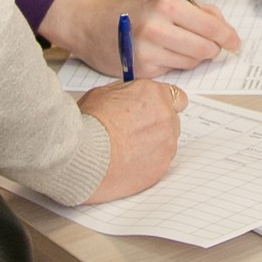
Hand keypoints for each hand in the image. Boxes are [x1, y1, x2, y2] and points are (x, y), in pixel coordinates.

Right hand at [39, 0, 243, 75]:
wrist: (87, 22)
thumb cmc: (126, 8)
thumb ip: (195, 11)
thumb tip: (223, 28)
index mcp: (166, 5)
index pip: (211, 27)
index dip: (228, 37)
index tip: (235, 42)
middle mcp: (157, 28)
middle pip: (205, 48)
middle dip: (214, 50)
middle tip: (216, 48)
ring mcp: (148, 52)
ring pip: (191, 62)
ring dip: (194, 57)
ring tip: (182, 46)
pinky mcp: (141, 71)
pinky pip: (172, 71)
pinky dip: (174, 64)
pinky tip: (163, 54)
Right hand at [76, 80, 185, 202]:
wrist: (84, 156)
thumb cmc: (89, 124)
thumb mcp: (103, 94)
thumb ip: (126, 94)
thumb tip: (130, 97)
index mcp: (154, 95)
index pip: (177, 97)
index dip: (165, 105)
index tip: (155, 111)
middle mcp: (166, 117)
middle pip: (172, 121)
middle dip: (157, 126)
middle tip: (134, 133)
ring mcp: (167, 144)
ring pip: (167, 143)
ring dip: (153, 146)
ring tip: (126, 151)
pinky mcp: (161, 168)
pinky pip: (159, 163)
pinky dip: (147, 164)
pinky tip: (127, 164)